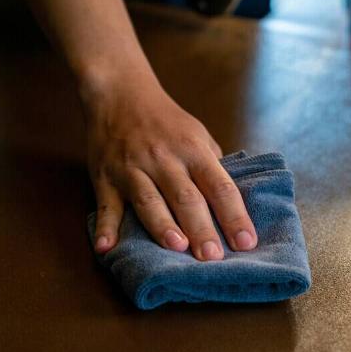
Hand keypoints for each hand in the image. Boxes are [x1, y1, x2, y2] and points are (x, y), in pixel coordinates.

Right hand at [84, 74, 256, 260]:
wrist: (120, 94)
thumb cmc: (168, 124)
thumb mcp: (199, 136)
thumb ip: (213, 169)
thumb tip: (233, 209)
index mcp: (194, 151)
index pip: (220, 186)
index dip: (234, 216)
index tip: (246, 242)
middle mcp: (164, 159)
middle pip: (186, 198)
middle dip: (202, 229)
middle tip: (214, 257)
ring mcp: (132, 169)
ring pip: (149, 201)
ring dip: (162, 225)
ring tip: (177, 247)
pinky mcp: (105, 178)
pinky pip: (105, 206)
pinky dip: (104, 228)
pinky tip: (106, 248)